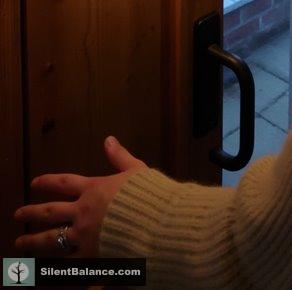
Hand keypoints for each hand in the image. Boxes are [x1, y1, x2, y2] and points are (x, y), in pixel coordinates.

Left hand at [13, 136, 146, 257]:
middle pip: (51, 212)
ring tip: (20, 243)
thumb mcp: (136, 170)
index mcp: (94, 190)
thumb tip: (108, 140)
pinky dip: (59, 267)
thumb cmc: (148, 196)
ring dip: (34, 241)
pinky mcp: (91, 255)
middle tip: (17, 214)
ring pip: (52, 239)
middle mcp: (83, 212)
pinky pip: (70, 263)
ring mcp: (84, 235)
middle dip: (32, 213)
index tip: (34, 184)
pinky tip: (48, 270)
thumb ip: (119, 157)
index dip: (48, 182)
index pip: (64, 183)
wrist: (155, 224)